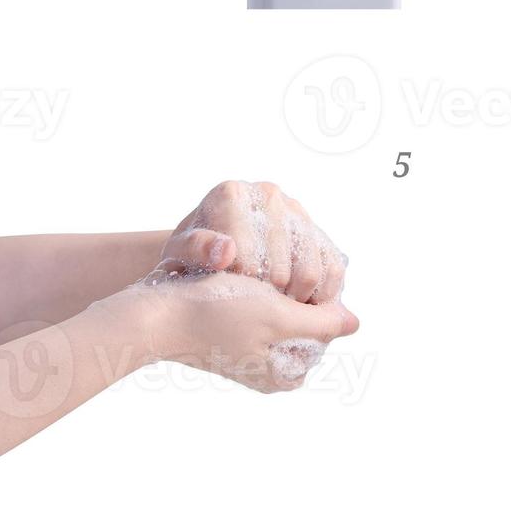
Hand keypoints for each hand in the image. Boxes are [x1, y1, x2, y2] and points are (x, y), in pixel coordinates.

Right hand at [105, 266, 359, 392]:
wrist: (152, 313)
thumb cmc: (216, 314)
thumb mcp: (279, 316)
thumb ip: (321, 323)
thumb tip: (353, 324)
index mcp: (282, 376)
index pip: (326, 335)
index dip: (319, 306)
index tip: (296, 288)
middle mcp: (265, 372)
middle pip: (304, 326)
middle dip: (298, 300)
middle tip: (275, 281)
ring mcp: (244, 356)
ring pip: (280, 315)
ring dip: (275, 295)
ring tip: (254, 282)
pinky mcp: (225, 337)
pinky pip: (255, 310)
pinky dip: (255, 294)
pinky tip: (241, 281)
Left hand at [154, 178, 349, 304]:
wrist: (210, 246)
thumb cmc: (190, 254)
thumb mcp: (179, 255)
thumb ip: (196, 250)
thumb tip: (226, 251)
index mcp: (230, 195)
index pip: (246, 254)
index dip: (240, 289)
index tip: (233, 305)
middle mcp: (267, 194)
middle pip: (280, 264)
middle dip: (269, 299)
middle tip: (256, 317)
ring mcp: (295, 209)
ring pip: (311, 267)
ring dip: (298, 301)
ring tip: (278, 313)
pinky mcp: (315, 227)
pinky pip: (332, 265)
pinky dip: (325, 293)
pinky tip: (305, 308)